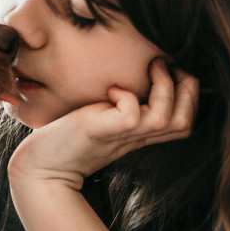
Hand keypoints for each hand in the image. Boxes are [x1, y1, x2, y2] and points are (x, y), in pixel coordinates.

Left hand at [8, 59, 197, 191]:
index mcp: (141, 133)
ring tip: (150, 68)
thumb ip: (122, 102)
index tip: (170, 71)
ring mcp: (121, 135)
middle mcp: (137, 135)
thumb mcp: (103, 115)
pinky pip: (131, 115)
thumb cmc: (68, 138)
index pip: (185, 120)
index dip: (189, 95)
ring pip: (168, 118)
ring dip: (165, 87)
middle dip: (188, 88)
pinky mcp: (102, 131)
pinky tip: (111, 90)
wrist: (40, 166)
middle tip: (163, 64)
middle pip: (185, 120)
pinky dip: (127, 96)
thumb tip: (135, 71)